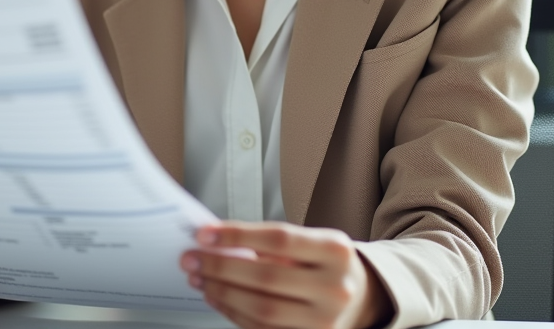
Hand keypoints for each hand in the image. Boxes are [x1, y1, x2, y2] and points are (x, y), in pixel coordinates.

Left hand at [181, 221, 392, 328]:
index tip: (205, 234)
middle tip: (191, 258)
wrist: (362, 298)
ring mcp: (326, 321)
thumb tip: (218, 244)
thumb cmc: (327, 264)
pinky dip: (234, 314)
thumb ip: (272, 244)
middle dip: (220, 267)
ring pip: (261, 309)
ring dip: (222, 293)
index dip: (237, 236)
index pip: (278, 238)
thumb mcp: (312, 243)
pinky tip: (218, 299)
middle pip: (265, 277)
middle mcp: (336, 287)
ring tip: (199, 279)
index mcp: (336, 250)